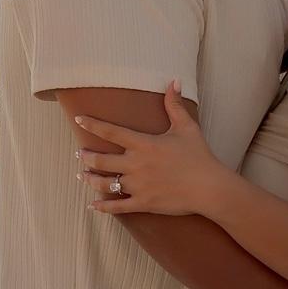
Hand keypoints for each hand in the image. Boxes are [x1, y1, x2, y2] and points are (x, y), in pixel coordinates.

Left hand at [76, 81, 222, 216]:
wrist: (209, 187)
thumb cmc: (198, 156)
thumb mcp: (187, 127)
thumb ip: (175, 105)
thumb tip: (174, 81)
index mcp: (143, 144)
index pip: (111, 132)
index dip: (92, 124)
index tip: (79, 119)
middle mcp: (136, 165)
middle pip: (101, 161)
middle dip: (86, 156)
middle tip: (79, 153)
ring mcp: (138, 186)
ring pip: (105, 184)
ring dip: (90, 179)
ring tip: (81, 175)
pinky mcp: (143, 203)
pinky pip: (117, 207)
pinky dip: (102, 207)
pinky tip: (92, 205)